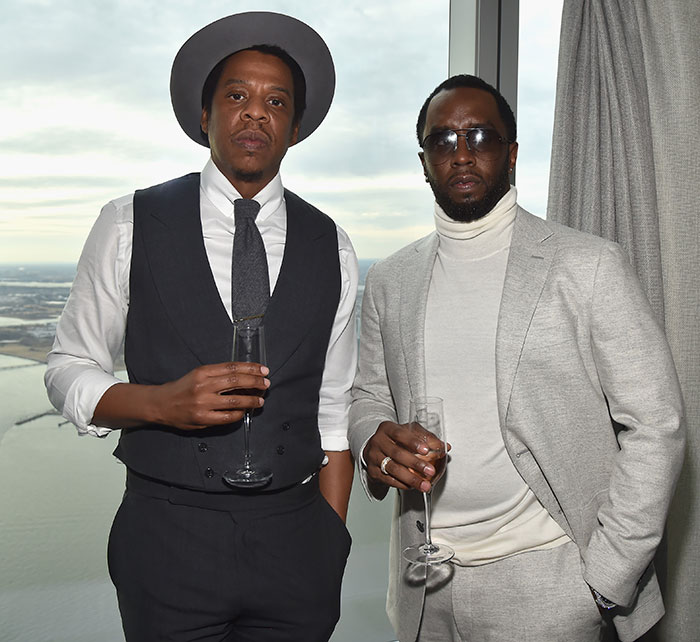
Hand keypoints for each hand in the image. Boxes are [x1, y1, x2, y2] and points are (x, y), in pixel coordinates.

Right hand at [151, 361, 269, 429]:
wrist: (161, 404)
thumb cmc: (182, 388)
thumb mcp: (198, 374)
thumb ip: (218, 374)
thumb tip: (245, 376)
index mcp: (203, 372)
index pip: (232, 367)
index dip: (250, 368)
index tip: (263, 369)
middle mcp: (203, 386)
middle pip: (236, 381)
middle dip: (255, 382)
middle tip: (265, 383)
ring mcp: (203, 403)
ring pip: (235, 400)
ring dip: (251, 400)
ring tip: (260, 399)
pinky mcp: (203, 418)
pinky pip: (227, 417)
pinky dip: (239, 414)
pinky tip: (244, 411)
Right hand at [363, 420, 446, 491]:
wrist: (375, 448)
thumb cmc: (395, 439)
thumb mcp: (409, 433)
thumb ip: (427, 438)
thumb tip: (444, 447)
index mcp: (387, 428)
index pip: (400, 434)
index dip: (413, 442)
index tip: (426, 449)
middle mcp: (378, 442)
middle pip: (397, 453)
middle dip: (415, 463)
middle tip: (430, 471)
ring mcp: (373, 457)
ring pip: (392, 469)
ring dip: (411, 479)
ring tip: (425, 485)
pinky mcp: (372, 471)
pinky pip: (388, 480)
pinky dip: (402, 484)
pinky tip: (412, 486)